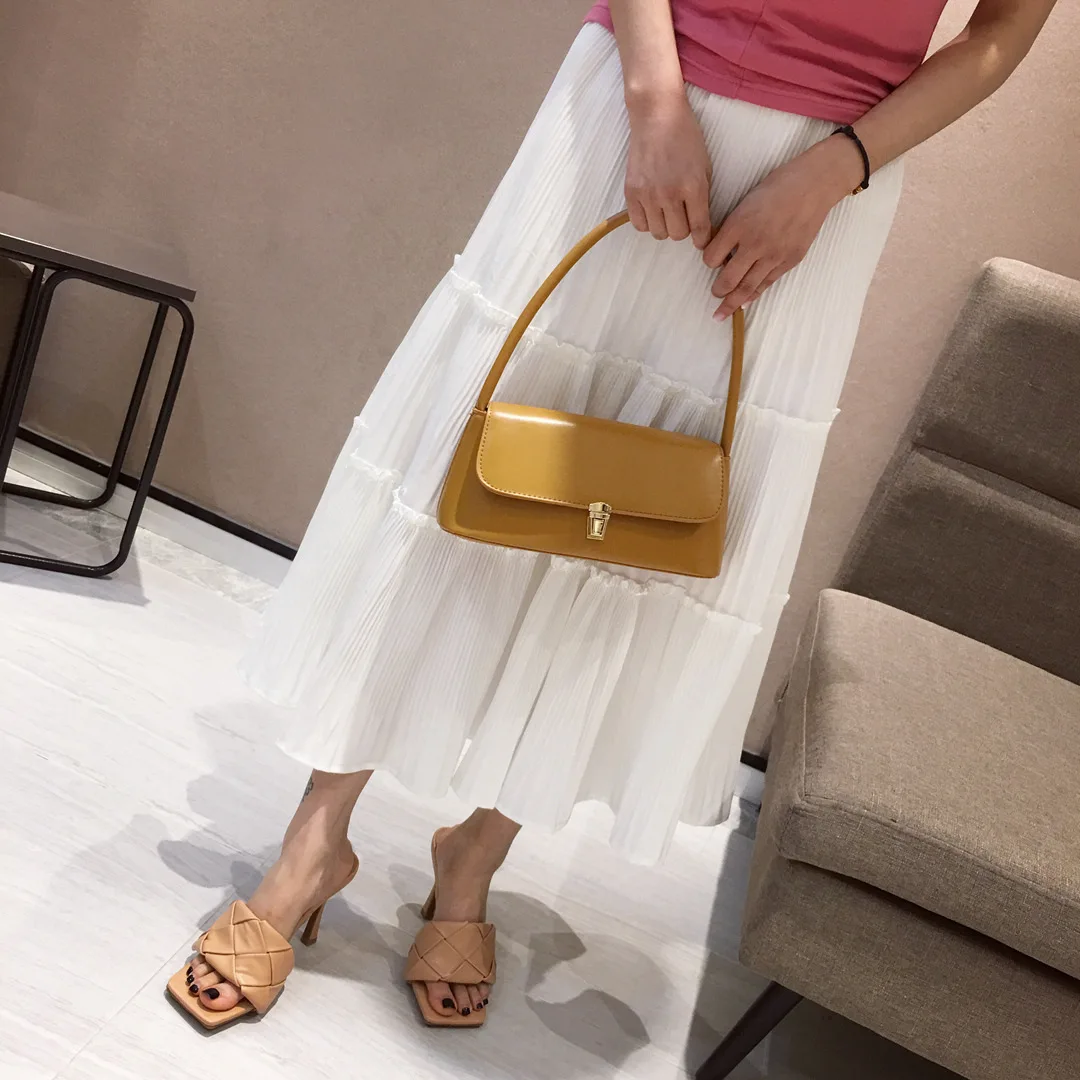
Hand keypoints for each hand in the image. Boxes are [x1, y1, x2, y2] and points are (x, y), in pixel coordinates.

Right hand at [625, 91, 712, 247]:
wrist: (657, 115)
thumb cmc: (685, 138)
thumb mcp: (704, 166)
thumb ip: (702, 197)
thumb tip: (701, 225)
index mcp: (693, 187)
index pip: (699, 228)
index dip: (702, 239)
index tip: (701, 240)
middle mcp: (670, 194)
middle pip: (677, 234)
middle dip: (683, 228)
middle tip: (683, 216)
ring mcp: (648, 194)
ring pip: (658, 232)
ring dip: (664, 226)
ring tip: (666, 211)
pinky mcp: (631, 192)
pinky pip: (639, 224)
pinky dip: (647, 221)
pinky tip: (652, 209)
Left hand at [703, 136, 863, 318]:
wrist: (813, 186)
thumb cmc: (777, 188)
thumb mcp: (745, 202)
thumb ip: (732, 228)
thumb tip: (722, 251)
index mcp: (738, 225)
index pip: (711, 258)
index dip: (708, 261)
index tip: (711, 261)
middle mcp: (754, 243)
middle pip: (727, 280)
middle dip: (718, 291)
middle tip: (714, 293)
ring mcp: (773, 255)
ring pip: (746, 288)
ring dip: (731, 303)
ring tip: (721, 313)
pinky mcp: (789, 261)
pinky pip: (766, 283)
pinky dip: (753, 294)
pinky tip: (745, 302)